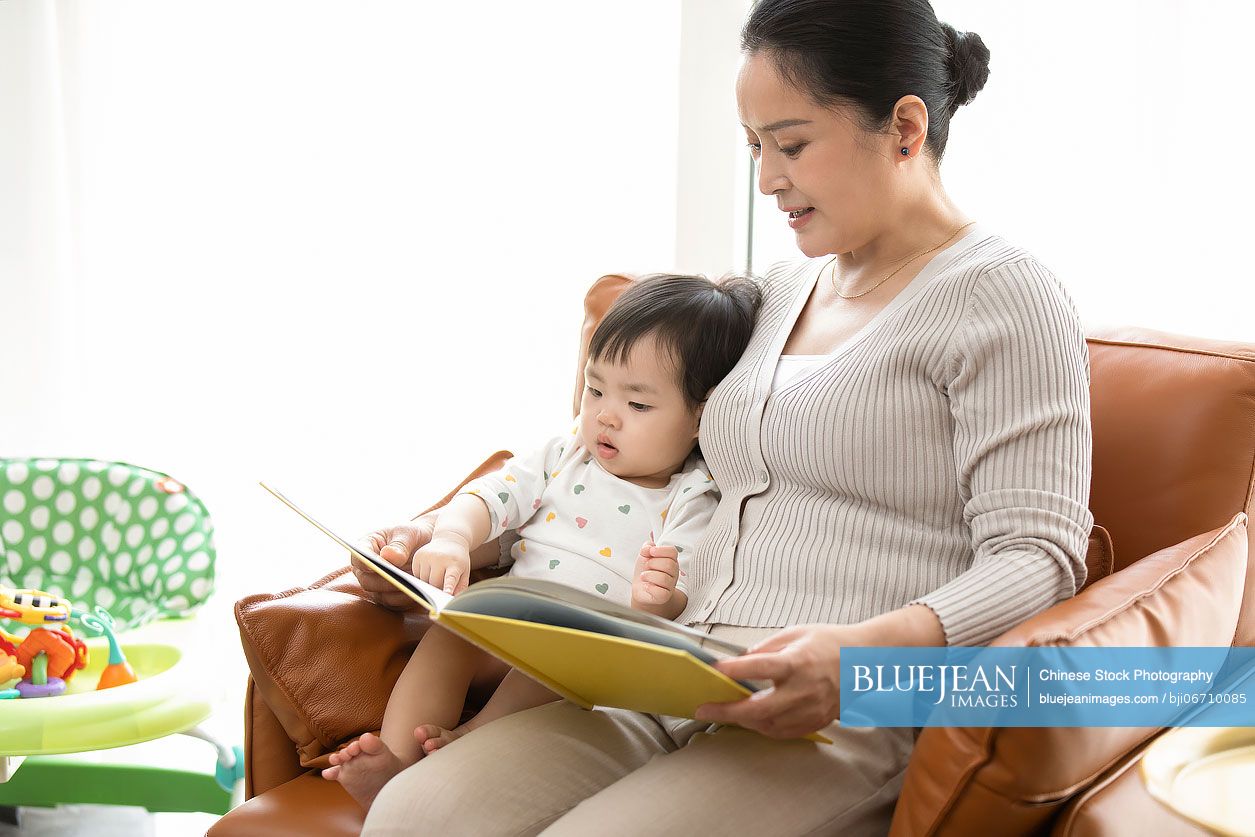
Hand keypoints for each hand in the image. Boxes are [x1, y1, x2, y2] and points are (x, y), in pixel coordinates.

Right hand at [353, 517, 434, 610]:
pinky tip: (418, 593)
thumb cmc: (411, 536)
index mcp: (366, 548)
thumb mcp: (408, 533)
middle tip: (401, 578)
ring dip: (397, 591)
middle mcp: (366, 570)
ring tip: (414, 586)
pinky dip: (405, 599)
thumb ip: (400, 544)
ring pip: (380, 595)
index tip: (376, 564)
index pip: (358, 558)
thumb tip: (388, 556)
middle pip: (367, 581)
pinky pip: (394, 603)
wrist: (425, 546)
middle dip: (384, 581)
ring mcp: (376, 585)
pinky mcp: (388, 597)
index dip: (365, 563)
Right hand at [413, 536, 471, 594]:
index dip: (448, 587)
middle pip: (434, 584)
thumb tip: (451, 600)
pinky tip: (430, 569)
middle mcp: (439, 558)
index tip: (446, 594)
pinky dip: (422, 577)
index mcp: (454, 563)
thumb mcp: (464, 571)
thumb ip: (460, 587)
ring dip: (429, 583)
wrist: (450, 539)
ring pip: (424, 581)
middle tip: (443, 583)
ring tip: (438, 573)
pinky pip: (417, 575)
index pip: (451, 578)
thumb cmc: (458, 560)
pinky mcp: (418, 556)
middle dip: (438, 588)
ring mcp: (427, 556)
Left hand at [631, 543, 681, 607]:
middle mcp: (673, 572)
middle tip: (646, 566)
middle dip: (652, 563)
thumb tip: (649, 547)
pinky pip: (660, 591)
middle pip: (669, 564)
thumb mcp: (644, 555)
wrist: (641, 589)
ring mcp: (670, 585)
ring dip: (649, 576)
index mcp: (671, 560)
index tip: (651, 552)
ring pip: (664, 578)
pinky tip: (646, 586)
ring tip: (644, 576)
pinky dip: (649, 587)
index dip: (661, 550)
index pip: (673, 552)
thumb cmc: (645, 571)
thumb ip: (647, 547)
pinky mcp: (664, 596)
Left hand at [695, 623, 869, 739]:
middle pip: (759, 707)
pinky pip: (783, 732)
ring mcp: (811, 709)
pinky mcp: (816, 721)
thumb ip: (767, 647)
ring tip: (725, 712)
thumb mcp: (796, 633)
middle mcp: (805, 689)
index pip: (760, 666)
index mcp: (798, 661)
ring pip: (769, 725)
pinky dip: (763, 727)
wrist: (865, 661)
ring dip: (742, 720)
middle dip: (728, 711)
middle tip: (704, 709)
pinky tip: (751, 719)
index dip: (734, 669)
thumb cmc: (829, 643)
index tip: (715, 670)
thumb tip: (742, 660)